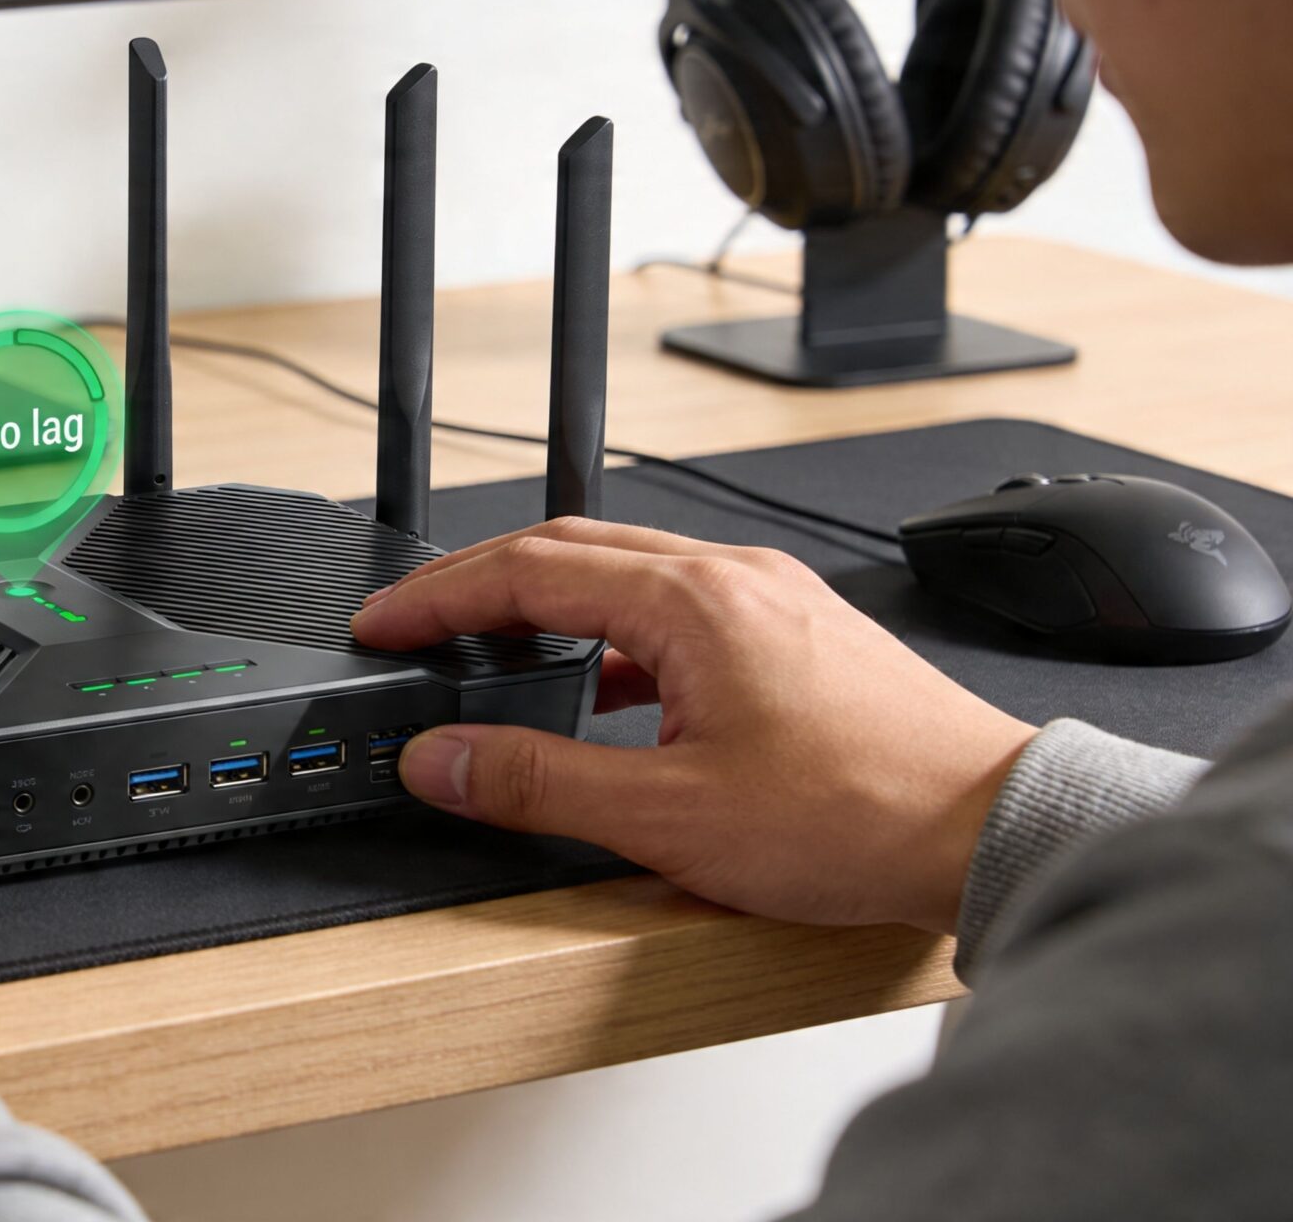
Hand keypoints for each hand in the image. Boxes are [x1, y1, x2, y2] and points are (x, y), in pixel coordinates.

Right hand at [351, 518, 1038, 933]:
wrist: (990, 827)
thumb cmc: (861, 815)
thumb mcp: (667, 816)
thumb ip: (539, 783)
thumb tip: (445, 760)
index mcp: (691, 600)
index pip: (525, 570)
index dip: (437, 599)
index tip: (385, 626)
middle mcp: (734, 578)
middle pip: (569, 548)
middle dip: (478, 585)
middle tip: (418, 625)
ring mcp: (772, 600)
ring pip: (627, 572)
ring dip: (548, 603)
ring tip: (496, 651)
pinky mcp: (798, 634)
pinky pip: (677, 606)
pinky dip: (613, 633)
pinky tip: (608, 693)